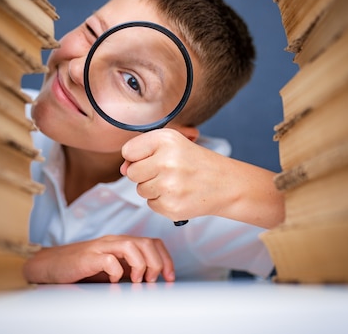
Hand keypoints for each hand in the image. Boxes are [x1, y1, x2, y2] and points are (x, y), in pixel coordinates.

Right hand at [23, 235, 174, 283]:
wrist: (51, 265)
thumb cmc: (82, 269)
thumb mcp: (112, 270)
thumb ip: (130, 271)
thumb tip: (153, 283)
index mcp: (122, 244)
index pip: (153, 242)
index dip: (166, 259)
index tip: (169, 278)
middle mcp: (114, 242)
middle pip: (146, 242)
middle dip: (157, 263)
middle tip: (152, 281)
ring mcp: (101, 247)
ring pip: (131, 246)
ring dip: (140, 265)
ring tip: (137, 281)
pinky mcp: (88, 257)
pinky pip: (108, 259)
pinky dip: (116, 271)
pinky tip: (114, 281)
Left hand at [120, 128, 284, 227]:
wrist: (224, 184)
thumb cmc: (194, 162)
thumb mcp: (172, 144)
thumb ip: (142, 150)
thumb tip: (122, 169)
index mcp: (166, 140)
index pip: (128, 151)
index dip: (138, 156)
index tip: (155, 158)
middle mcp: (166, 161)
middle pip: (131, 173)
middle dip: (145, 174)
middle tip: (167, 172)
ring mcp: (168, 186)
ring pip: (140, 190)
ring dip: (153, 188)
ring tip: (175, 183)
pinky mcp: (171, 207)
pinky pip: (150, 204)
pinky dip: (162, 201)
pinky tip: (178, 194)